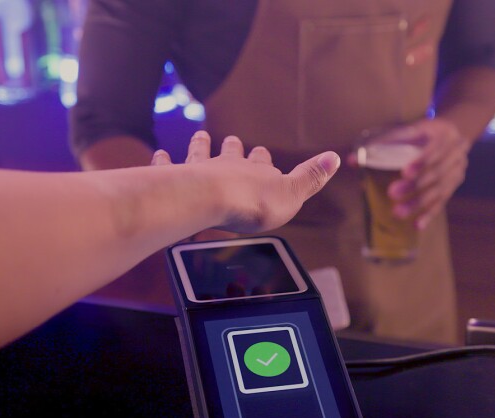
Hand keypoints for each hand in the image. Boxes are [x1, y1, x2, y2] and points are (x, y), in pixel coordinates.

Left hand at [151, 131, 339, 233]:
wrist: (216, 202)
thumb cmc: (254, 204)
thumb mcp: (293, 194)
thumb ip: (312, 177)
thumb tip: (336, 157)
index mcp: (256, 172)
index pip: (262, 162)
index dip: (262, 159)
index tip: (260, 153)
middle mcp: (228, 166)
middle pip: (231, 153)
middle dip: (233, 148)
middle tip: (232, 140)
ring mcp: (201, 170)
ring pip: (200, 153)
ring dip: (200, 145)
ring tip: (200, 136)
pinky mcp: (178, 179)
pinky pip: (168, 166)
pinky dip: (163, 160)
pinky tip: (159, 154)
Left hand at [386, 118, 468, 228]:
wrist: (454, 132)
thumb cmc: (422, 133)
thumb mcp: (407, 131)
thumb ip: (381, 144)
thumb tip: (350, 160)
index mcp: (442, 134)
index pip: (433, 149)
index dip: (420, 161)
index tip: (405, 172)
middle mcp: (455, 153)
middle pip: (435, 172)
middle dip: (414, 185)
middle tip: (392, 194)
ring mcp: (456, 171)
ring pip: (439, 190)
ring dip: (418, 203)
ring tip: (397, 213)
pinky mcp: (453, 186)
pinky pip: (442, 202)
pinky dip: (429, 214)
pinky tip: (417, 226)